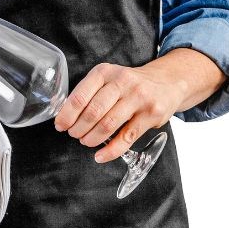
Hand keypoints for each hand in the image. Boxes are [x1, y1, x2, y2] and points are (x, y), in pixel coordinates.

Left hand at [53, 48, 227, 162]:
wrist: (168, 81)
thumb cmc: (131, 84)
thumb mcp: (109, 78)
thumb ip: (89, 92)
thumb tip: (63, 115)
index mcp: (105, 72)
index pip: (80, 96)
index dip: (66, 115)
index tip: (61, 126)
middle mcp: (122, 82)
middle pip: (93, 112)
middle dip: (78, 129)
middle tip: (75, 135)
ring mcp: (139, 98)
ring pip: (108, 125)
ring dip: (92, 139)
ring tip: (87, 142)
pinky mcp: (151, 114)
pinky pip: (126, 138)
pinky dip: (110, 151)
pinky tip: (100, 156)